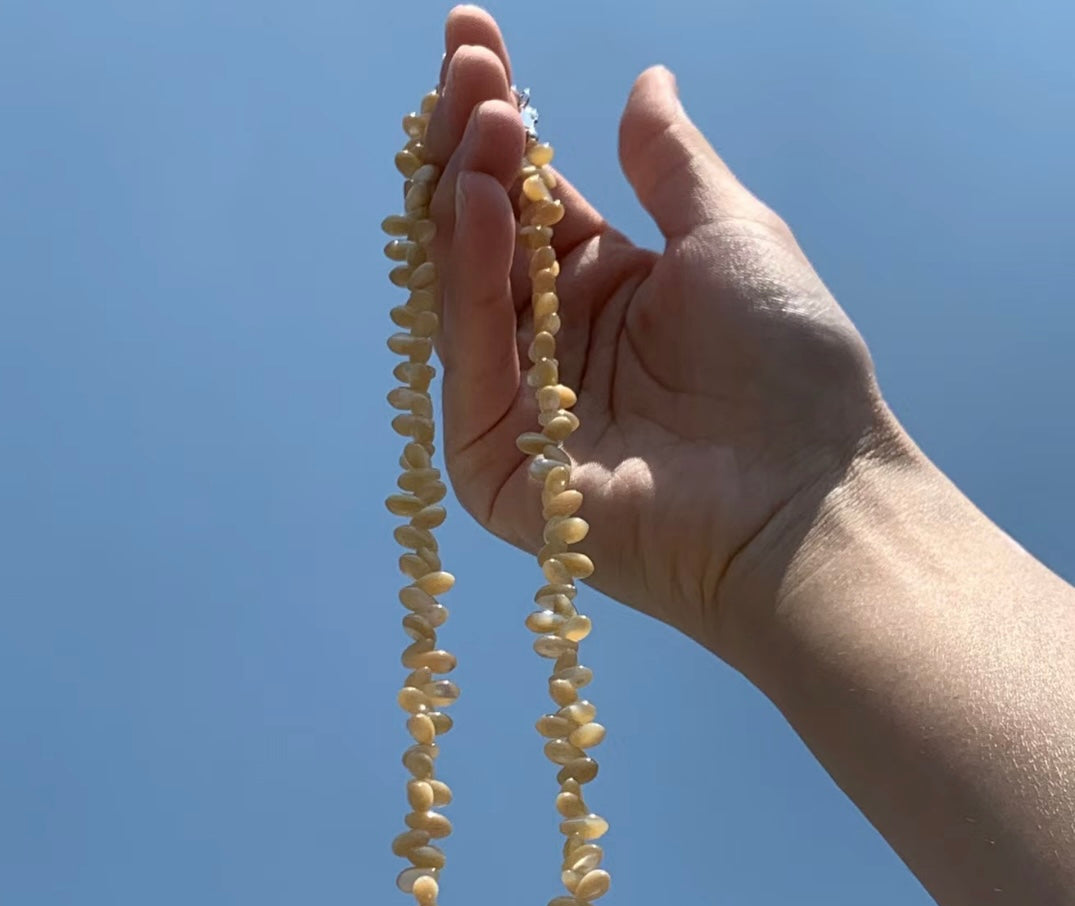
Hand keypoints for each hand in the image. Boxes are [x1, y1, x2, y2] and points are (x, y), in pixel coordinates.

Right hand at [422, 6, 907, 666]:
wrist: (803, 498)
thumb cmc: (788, 368)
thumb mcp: (730, 235)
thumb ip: (670, 165)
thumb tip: (645, 83)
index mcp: (608, 291)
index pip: (530, 199)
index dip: (500, 122)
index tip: (471, 37)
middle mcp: (554, 343)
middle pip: (484, 237)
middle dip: (471, 147)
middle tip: (470, 70)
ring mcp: (521, 407)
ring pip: (463, 292)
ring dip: (465, 198)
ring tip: (482, 119)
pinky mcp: (495, 468)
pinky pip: (470, 365)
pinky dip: (467, 286)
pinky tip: (480, 204)